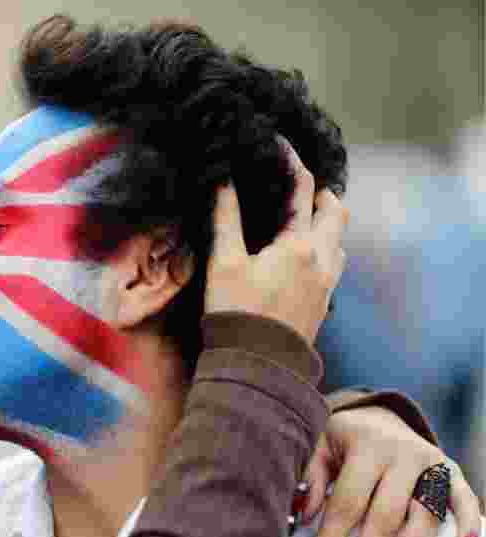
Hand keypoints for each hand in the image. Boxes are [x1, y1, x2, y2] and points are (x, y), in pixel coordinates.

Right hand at [206, 139, 348, 343]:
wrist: (257, 365)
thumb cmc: (236, 312)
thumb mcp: (223, 263)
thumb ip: (226, 220)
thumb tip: (223, 182)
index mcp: (300, 244)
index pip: (303, 188)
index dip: (291, 161)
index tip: (277, 144)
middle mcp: (323, 259)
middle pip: (337, 210)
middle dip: (320, 193)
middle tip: (295, 187)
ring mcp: (327, 282)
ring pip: (339, 238)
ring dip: (325, 222)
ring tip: (298, 219)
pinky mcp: (323, 301)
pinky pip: (333, 262)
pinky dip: (322, 246)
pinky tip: (299, 255)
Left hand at [298, 406, 480, 536]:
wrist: (378, 414)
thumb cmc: (342, 439)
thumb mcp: (318, 447)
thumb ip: (310, 478)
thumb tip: (304, 515)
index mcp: (365, 446)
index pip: (347, 502)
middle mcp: (401, 453)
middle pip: (384, 516)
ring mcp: (430, 462)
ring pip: (423, 516)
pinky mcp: (451, 470)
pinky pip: (463, 499)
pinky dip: (468, 523)